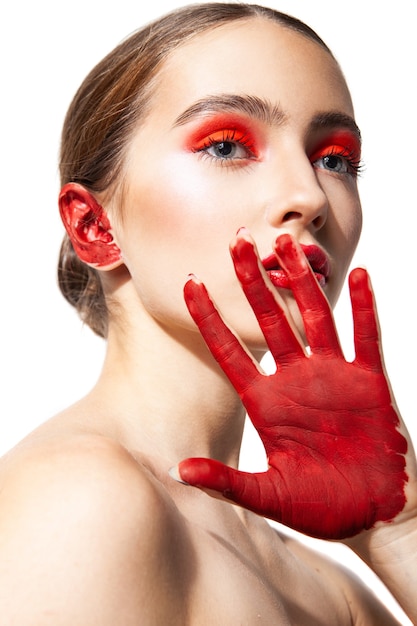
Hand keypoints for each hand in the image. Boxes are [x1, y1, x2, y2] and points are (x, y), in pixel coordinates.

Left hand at [178, 232, 408, 539]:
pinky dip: (363, 308)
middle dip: (252, 282)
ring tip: (287, 244)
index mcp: (266, 402)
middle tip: (236, 241)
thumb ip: (226, 482)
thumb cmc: (320, 508)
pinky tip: (358, 276)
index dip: (210, 317)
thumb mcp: (267, 496)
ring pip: (314, 317)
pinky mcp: (370, 382)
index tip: (190, 283)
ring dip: (301, 281)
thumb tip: (178, 471)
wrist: (373, 513)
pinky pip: (366, 337)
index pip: (230, 350)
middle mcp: (296, 380)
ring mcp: (334, 377)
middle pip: (270, 319)